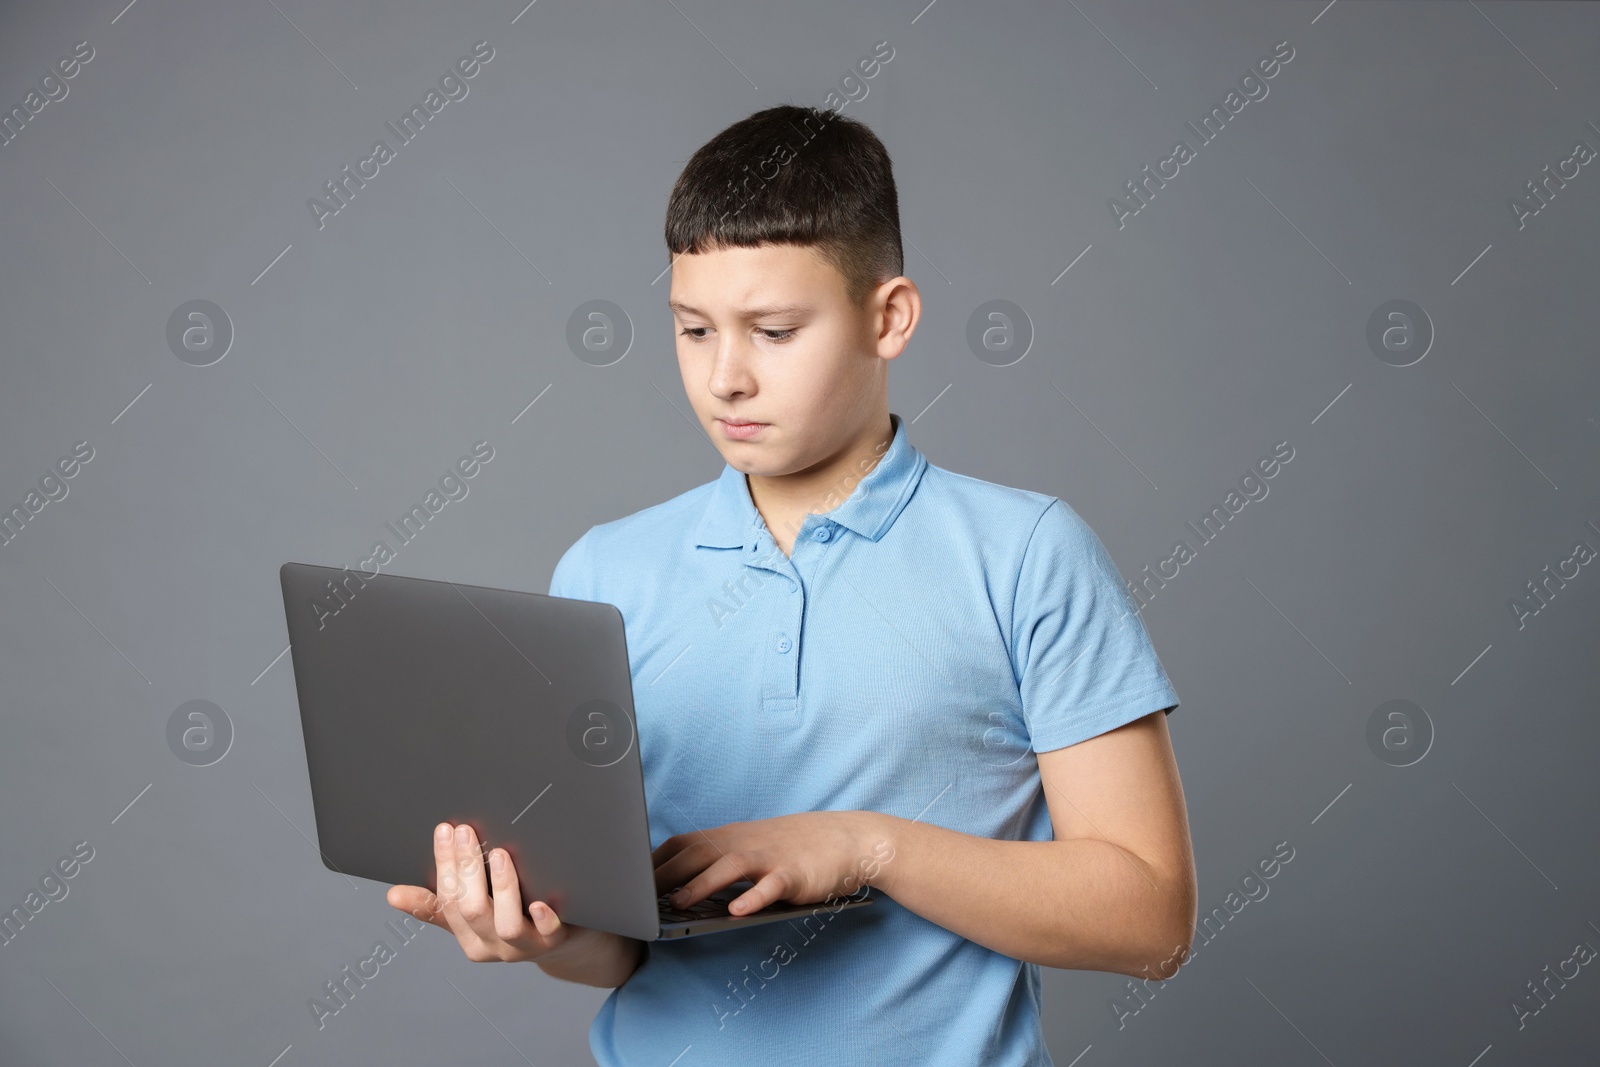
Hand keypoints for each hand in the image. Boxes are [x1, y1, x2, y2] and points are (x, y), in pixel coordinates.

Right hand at [386, 821, 598, 963]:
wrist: (565, 945)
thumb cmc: (516, 922)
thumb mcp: (473, 915)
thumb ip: (439, 905)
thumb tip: (393, 895)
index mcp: (467, 937)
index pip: (446, 900)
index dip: (444, 864)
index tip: (444, 829)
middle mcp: (491, 946)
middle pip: (471, 909)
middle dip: (467, 867)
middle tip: (466, 830)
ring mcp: (523, 948)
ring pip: (506, 924)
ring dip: (502, 887)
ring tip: (502, 853)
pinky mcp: (555, 943)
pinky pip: (548, 934)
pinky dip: (543, 918)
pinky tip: (540, 902)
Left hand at [652, 810, 894, 914]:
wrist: (848, 839)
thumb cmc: (796, 847)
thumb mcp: (753, 846)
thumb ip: (721, 860)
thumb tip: (681, 885)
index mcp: (731, 836)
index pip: (682, 843)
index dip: (652, 861)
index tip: (626, 880)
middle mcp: (745, 842)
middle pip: (696, 853)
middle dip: (664, 874)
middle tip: (636, 898)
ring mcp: (770, 857)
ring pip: (728, 866)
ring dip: (700, 885)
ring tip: (678, 904)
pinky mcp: (794, 874)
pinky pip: (771, 886)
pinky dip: (753, 897)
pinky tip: (737, 910)